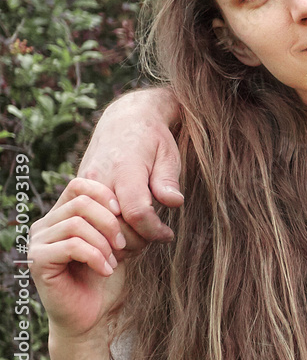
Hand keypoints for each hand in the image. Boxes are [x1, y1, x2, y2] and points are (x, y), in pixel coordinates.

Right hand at [28, 178, 126, 337]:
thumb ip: (121, 217)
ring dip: (104, 242)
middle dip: (110, 222)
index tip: (125, 215)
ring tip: (114, 260)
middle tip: (124, 245)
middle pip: (81, 202)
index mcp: (62, 214)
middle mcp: (45, 225)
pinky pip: (72, 246)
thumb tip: (145, 198)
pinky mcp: (38, 261)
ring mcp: (38, 242)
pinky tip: (106, 270)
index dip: (105, 194)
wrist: (93, 315)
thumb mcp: (118, 239)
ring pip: (76, 223)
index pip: (80, 185)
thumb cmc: (107, 274)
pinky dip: (96, 257)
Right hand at [77, 88, 183, 249]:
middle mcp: (100, 179)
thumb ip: (167, 180)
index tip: (168, 235)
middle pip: (116, 227)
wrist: (124, 119)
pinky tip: (127, 227)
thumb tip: (175, 203)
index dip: (154, 231)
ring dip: (121, 238)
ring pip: (99, 227)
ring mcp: (85, 185)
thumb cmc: (152, 137)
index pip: (137, 213)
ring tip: (144, 233)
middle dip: (138, 240)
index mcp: (125, 169)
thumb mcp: (167, 154)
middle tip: (157, 236)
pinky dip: (107, 229)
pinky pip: (90, 218)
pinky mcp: (78, 190)